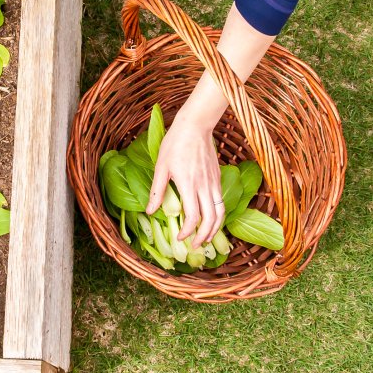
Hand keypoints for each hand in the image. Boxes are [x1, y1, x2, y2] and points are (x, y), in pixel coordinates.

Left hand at [145, 113, 224, 248]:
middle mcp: (204, 186)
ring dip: (215, 228)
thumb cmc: (175, 144)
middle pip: (211, 219)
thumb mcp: (161, 167)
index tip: (180, 238)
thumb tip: (151, 211)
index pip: (193, 216)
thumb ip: (157, 190)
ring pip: (221, 212)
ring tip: (206, 238)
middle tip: (195, 246)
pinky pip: (221, 201)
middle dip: (204, 236)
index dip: (188, 231)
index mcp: (189, 185)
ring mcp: (214, 182)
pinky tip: (210, 219)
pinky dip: (218, 215)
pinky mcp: (218, 178)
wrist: (195, 126)